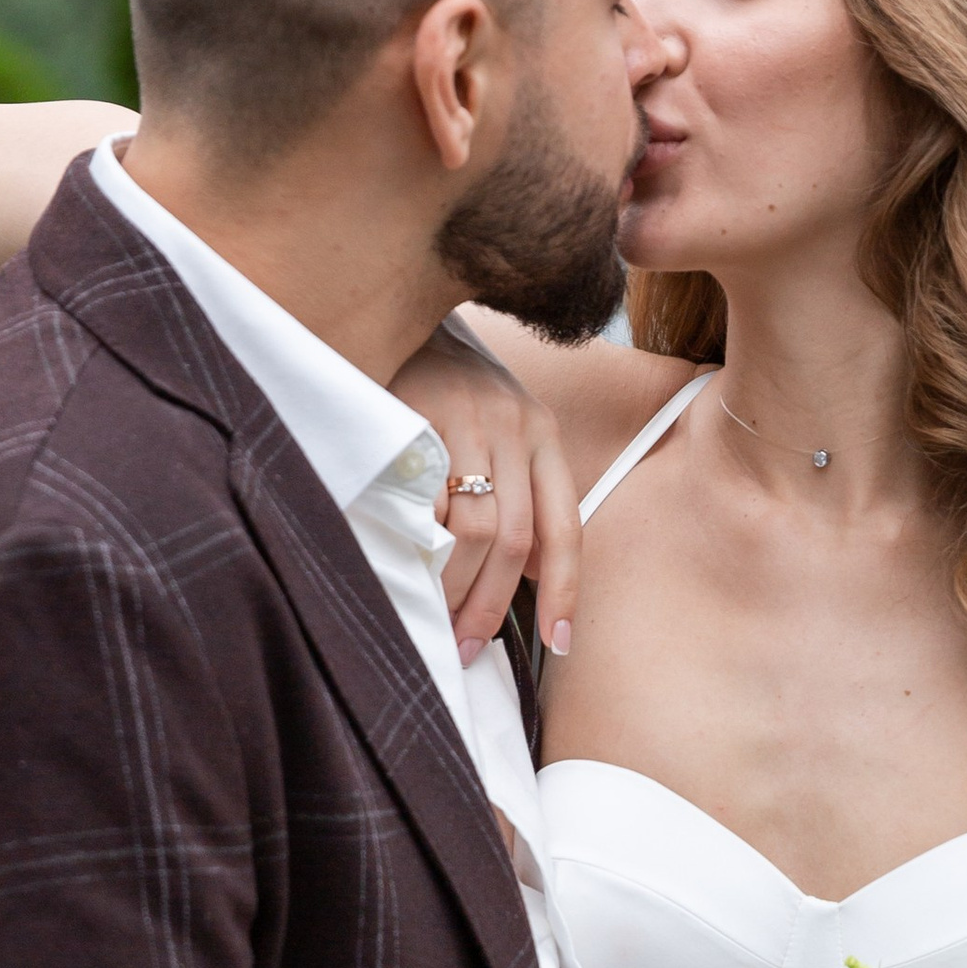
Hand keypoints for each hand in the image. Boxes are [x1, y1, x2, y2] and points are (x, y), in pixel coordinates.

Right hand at [388, 318, 580, 665]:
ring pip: (474, 526)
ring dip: (455, 586)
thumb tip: (534, 572)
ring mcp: (469, 418)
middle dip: (493, 605)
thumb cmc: (448, 390)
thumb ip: (521, 496)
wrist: (401, 319)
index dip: (565, 592)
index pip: (564, 528)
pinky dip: (420, 544)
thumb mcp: (499, 435)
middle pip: (516, 538)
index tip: (557, 645)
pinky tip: (409, 568)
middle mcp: (515, 425)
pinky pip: (427, 500)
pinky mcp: (422, 412)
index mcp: (542, 436)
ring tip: (436, 620)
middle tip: (467, 647)